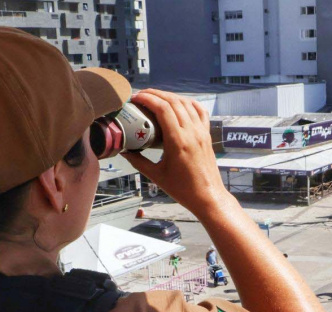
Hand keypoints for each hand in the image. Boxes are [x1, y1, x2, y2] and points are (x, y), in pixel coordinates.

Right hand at [121, 89, 229, 214]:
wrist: (208, 197)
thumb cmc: (183, 189)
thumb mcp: (156, 176)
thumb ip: (138, 161)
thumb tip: (124, 150)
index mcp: (178, 142)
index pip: (163, 109)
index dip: (148, 98)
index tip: (135, 98)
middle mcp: (192, 133)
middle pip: (173, 102)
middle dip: (155, 94)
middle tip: (141, 95)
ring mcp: (202, 132)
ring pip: (186, 103)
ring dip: (170, 96)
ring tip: (156, 97)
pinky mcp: (207, 135)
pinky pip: (200, 111)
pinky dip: (188, 103)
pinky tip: (179, 103)